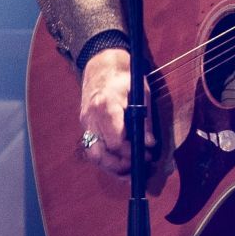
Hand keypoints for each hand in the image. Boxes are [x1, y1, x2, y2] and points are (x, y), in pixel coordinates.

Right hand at [78, 47, 153, 176]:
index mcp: (106, 106)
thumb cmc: (124, 76)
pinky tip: (120, 165)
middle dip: (119, 165)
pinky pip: (92, 148)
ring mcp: (85, 123)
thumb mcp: (141, 92)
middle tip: (138, 167)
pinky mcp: (85, 126)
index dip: (131, 152)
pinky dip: (105, 160)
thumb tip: (149, 144)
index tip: (146, 154)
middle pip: (100, 154)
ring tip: (129, 172)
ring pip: (93, 155)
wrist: (101, 63)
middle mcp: (91, 117)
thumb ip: (144, 120)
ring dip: (111, 168)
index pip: (114, 141)